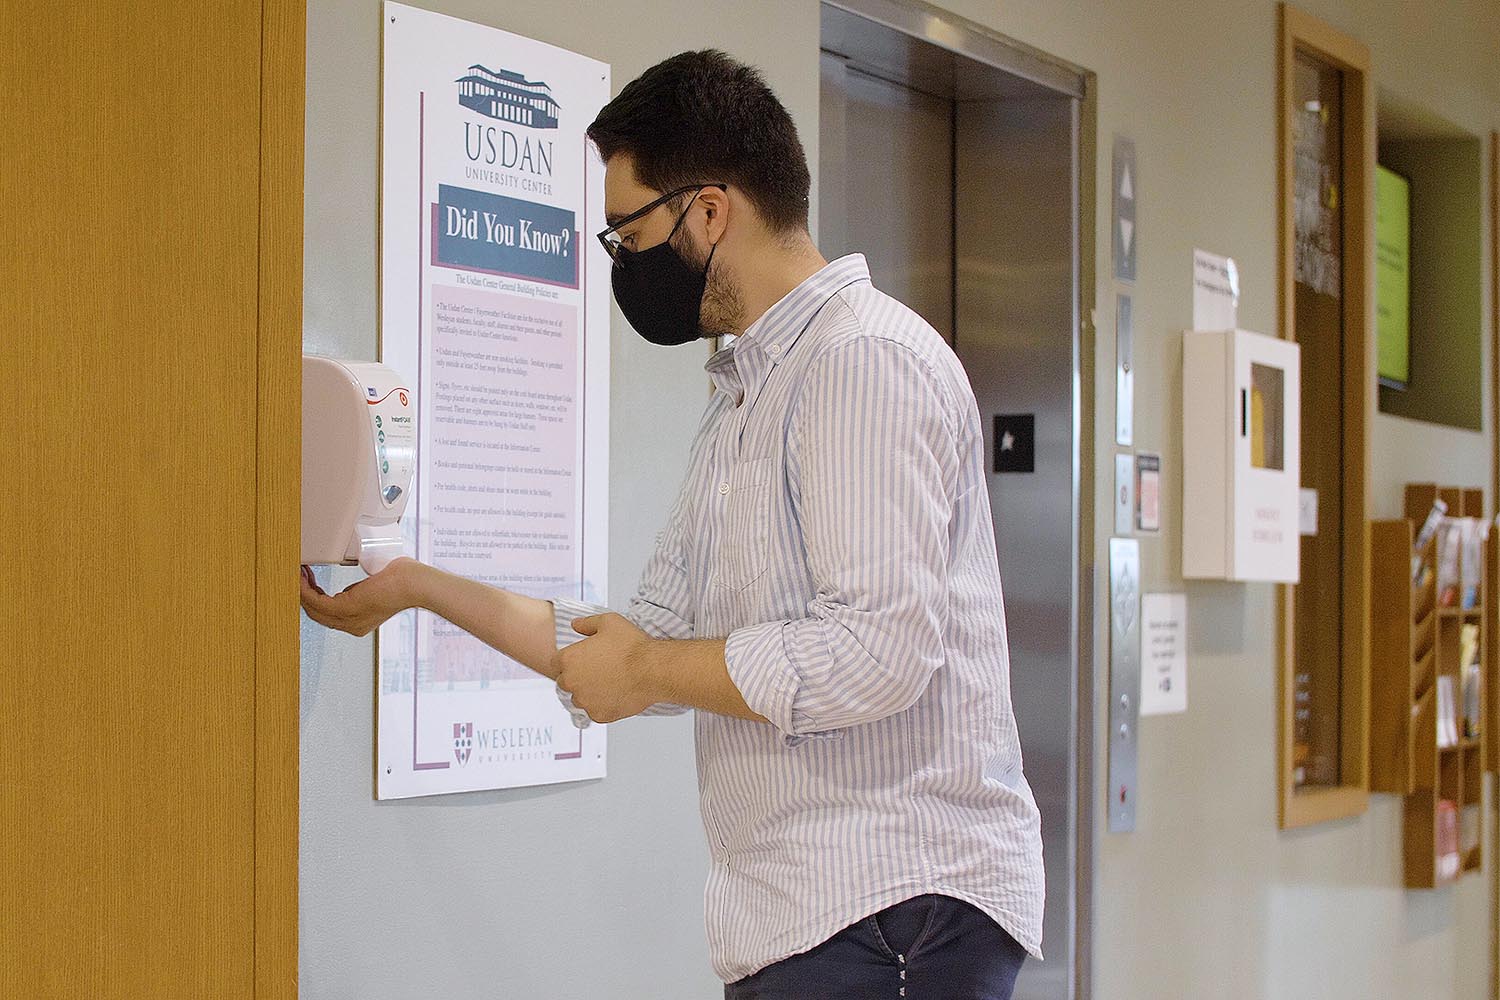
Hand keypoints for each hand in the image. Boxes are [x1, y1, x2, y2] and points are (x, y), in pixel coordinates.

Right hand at [300, 557, 420, 635]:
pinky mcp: (346, 609)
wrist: (415, 583)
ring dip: (301, 588)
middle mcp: (352, 625)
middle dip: (303, 592)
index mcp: (358, 621)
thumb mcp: (374, 585)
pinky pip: (315, 602)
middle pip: (315, 613)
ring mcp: (348, 620)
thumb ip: (358, 587)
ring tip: (298, 572)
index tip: (307, 579)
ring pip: (312, 608)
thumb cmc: (403, 579)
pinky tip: (302, 576)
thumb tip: (348, 577)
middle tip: (299, 573)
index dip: (313, 596)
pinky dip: (305, 588)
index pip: (327, 613)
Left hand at [553, 613, 657, 723]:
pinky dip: (603, 705)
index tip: (582, 660)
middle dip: (578, 677)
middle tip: (598, 671)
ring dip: (589, 693)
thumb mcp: (608, 622)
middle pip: (566, 682)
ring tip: (609, 683)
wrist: (652, 670)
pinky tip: (616, 694)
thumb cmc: (632, 647)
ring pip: (580, 699)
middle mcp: (572, 682)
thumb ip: (586, 623)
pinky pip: (595, 712)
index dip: (569, 660)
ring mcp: (585, 701)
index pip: (556, 663)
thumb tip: (575, 625)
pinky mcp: (599, 715)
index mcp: (568, 659)